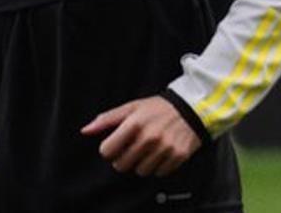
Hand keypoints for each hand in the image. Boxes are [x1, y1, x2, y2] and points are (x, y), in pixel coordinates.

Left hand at [80, 95, 200, 176]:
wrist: (194, 108)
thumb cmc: (159, 108)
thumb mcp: (132, 107)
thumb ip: (107, 119)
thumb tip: (86, 130)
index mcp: (135, 124)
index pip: (107, 151)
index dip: (109, 149)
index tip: (117, 145)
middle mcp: (150, 137)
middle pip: (121, 165)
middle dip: (124, 158)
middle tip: (133, 148)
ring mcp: (165, 148)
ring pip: (140, 171)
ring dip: (142, 163)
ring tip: (149, 150)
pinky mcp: (178, 155)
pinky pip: (159, 172)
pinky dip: (159, 166)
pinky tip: (162, 153)